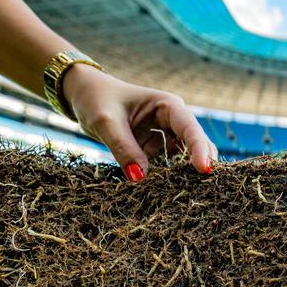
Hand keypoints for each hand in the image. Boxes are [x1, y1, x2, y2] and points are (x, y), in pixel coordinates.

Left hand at [62, 64, 217, 180]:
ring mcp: (164, 134)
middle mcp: (172, 119)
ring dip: (178, 172)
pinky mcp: (154, 146)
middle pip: (195, 144)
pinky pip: (164, 163)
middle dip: (197, 163)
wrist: (82, 95)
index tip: (203, 170)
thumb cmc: (95, 99)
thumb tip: (140, 178)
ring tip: (175, 191)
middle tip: (201, 187)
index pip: (190, 128)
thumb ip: (124, 149)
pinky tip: (156, 187)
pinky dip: (162, 175)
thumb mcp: (106, 122)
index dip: (199, 149)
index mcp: (167, 105)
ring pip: (181, 157)